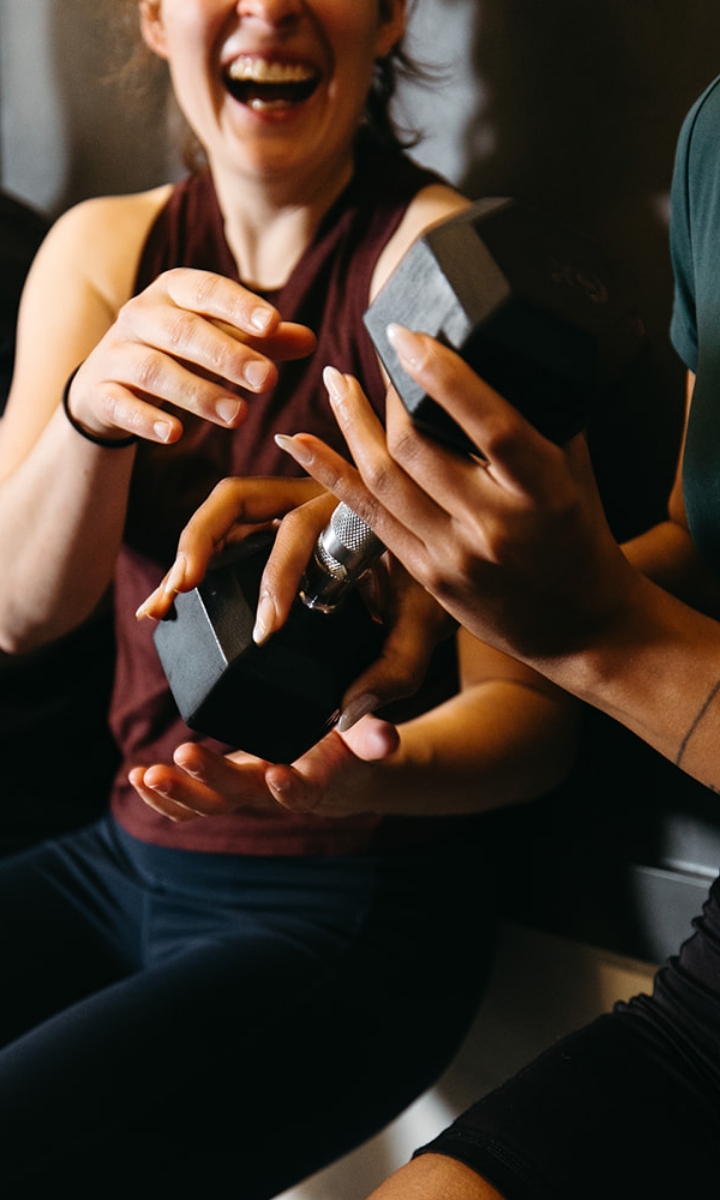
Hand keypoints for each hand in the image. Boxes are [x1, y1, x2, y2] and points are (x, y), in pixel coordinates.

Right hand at [64, 268, 315, 444]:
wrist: (108, 382)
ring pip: (154, 370)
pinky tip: (174, 434)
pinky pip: (121, 404)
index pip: (206, 291)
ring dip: (197, 393)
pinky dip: (146, 420)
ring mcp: (116, 354)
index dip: (238, 306)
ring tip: (238, 416)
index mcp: (173, 292)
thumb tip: (310, 340)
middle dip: (227, 356)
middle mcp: (140, 315)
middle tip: (268, 381)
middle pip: (183, 332)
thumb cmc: (178, 352)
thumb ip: (261, 341)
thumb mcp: (218, 339)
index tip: (272, 324)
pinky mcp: (101, 393)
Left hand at [128, 716, 398, 822]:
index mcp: (312, 783)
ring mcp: (245, 794)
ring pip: (208, 805)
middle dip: (210, 779)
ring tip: (146, 775)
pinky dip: (162, 796)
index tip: (276, 774)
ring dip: (176, 793)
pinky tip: (137, 777)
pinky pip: (190, 804)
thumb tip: (389, 739)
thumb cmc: (352, 746)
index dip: (289, 787)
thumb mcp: (368, 739)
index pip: (301, 791)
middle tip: (184, 754)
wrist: (339, 773)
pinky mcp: (225, 788)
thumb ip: (375, 739)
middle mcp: (274, 794)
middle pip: (240, 796)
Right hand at [136, 471, 454, 728]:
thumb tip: (349, 714)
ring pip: (224, 509)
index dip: (278, 576)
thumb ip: (398, 668)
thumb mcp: (429, 625)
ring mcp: (289, 501)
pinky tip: (169, 599)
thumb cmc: (439, 585)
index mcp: (356, 506)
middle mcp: (316, 493)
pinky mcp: (272, 520)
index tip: (267, 629)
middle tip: (182, 591)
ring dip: (187, 550)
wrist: (453, 552)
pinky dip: (192, 558)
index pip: (301, 529)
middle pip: (242, 497)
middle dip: (203, 543)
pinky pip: (225, 529)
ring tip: (164, 602)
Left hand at [275, 328, 636, 662]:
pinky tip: (299, 442)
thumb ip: (537, 417)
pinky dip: (330, 474)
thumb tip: (490, 349)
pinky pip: (368, 517)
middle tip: (375, 357)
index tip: (404, 336)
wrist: (580, 625)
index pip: (489, 425)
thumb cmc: (579, 532)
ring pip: (383, 480)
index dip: (443, 377)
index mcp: (543, 492)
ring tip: (336, 381)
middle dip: (387, 396)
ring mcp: (455, 557)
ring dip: (350, 424)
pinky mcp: (427, 576)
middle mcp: (495, 526)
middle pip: (419, 450)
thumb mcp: (574, 470)